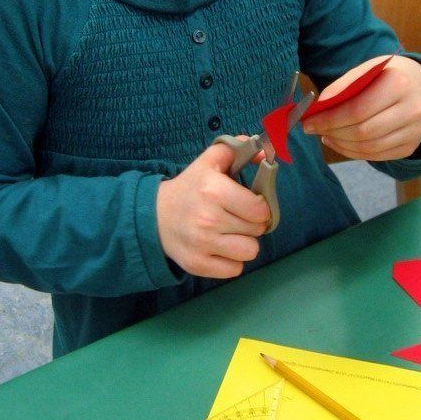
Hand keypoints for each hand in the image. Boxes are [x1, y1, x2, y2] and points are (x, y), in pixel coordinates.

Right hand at [156, 142, 270, 278]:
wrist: (154, 215)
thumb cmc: (190, 187)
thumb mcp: (210, 161)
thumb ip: (238, 149)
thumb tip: (266, 155)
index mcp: (214, 190)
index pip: (259, 209)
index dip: (260, 207)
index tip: (250, 205)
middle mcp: (208, 219)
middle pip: (257, 230)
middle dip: (251, 224)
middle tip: (236, 217)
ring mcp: (202, 244)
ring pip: (250, 252)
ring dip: (244, 243)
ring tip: (230, 234)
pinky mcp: (197, 265)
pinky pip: (235, 270)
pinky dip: (231, 261)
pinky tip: (220, 248)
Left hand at [302, 56, 420, 160]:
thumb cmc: (385, 77)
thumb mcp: (366, 71)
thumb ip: (342, 86)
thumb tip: (319, 107)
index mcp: (398, 83)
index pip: (358, 109)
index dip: (329, 119)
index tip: (308, 122)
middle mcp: (412, 109)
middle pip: (363, 132)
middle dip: (332, 133)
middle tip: (313, 129)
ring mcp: (414, 132)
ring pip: (369, 148)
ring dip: (340, 145)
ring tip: (326, 136)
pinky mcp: (410, 147)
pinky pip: (376, 156)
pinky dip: (352, 152)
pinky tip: (340, 142)